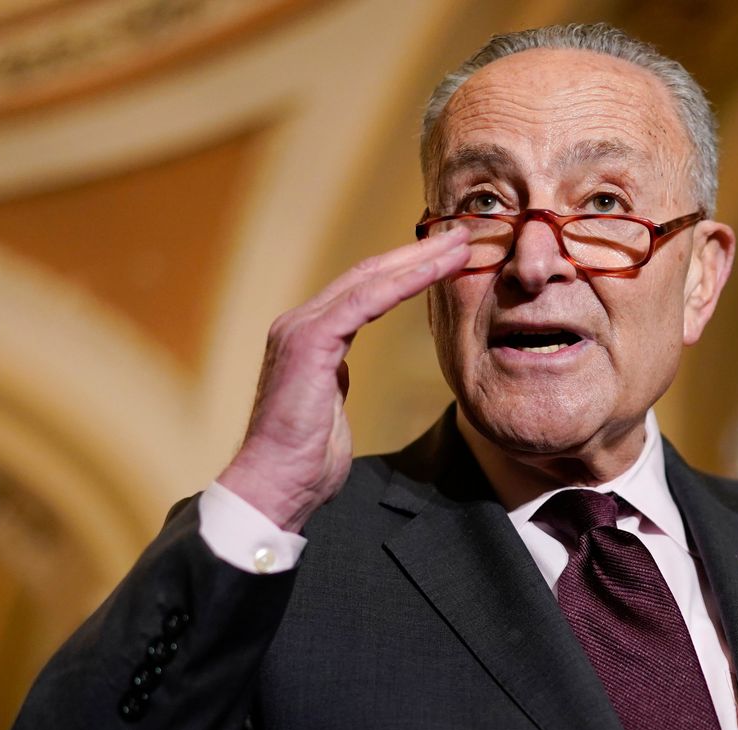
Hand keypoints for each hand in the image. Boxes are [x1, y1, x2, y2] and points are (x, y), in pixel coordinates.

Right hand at [217, 228, 469, 530]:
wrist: (275, 487)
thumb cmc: (304, 462)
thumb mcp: (327, 409)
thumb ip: (334, 381)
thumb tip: (341, 373)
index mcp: (306, 337)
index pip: (362, 290)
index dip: (404, 270)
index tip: (446, 258)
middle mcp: (299, 323)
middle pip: (368, 274)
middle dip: (417, 253)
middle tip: (462, 235)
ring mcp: (301, 329)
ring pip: (369, 280)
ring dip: (418, 259)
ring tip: (459, 244)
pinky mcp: (309, 341)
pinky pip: (365, 301)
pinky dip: (405, 281)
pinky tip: (436, 268)